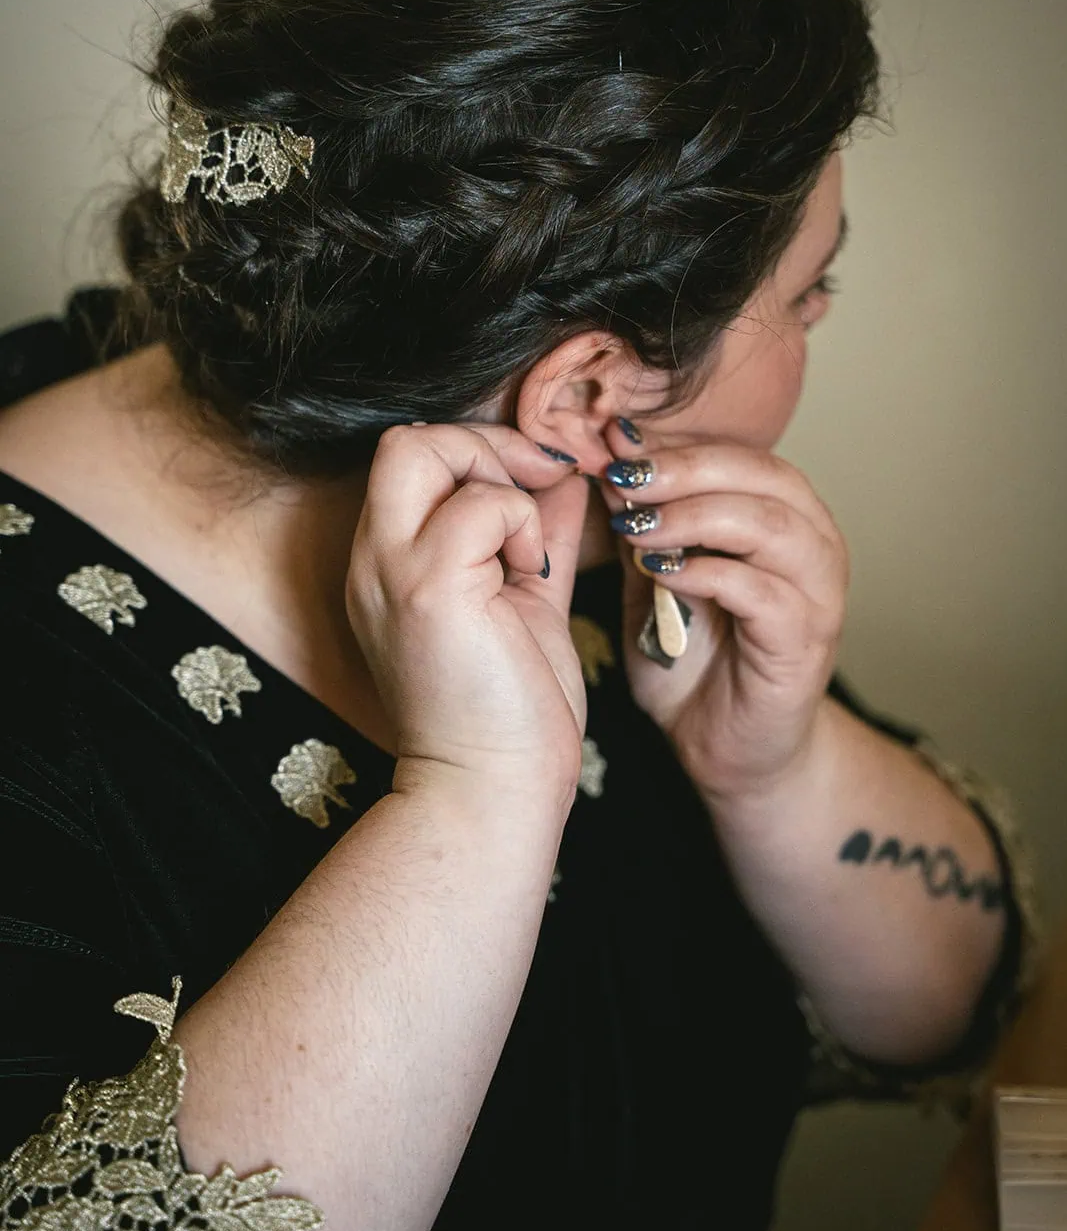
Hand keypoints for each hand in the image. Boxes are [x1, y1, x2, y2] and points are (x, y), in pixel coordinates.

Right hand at [347, 424, 589, 808]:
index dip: (481, 452)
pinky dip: (521, 523)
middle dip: (486, 447)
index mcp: (389, 563)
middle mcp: (373, 560)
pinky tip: (532, 578)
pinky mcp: (428, 589)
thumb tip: (564, 474)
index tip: (538, 486)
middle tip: (538, 497)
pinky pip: (482, 503)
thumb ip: (535, 531)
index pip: (413, 455)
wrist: (494, 793)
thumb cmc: (511, 710)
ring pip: (428, 447)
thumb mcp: (524, 597)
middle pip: (407, 437)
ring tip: (529, 555)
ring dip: (504, 486)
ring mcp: (392, 571)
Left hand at [602, 427, 847, 802]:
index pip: (739, 454)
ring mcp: (817, 594)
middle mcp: (813, 544)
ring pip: (770, 525)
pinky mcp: (804, 642)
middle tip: (622, 477)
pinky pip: (764, 593)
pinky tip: (661, 573)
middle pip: (762, 475)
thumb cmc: (693, 662)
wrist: (725, 751)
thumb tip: (607, 461)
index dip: (675, 444)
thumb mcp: (654, 578)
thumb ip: (642, 524)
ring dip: (695, 517)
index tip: (610, 444)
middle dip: (684, 468)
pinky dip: (709, 574)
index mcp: (784, 517)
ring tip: (635, 527)